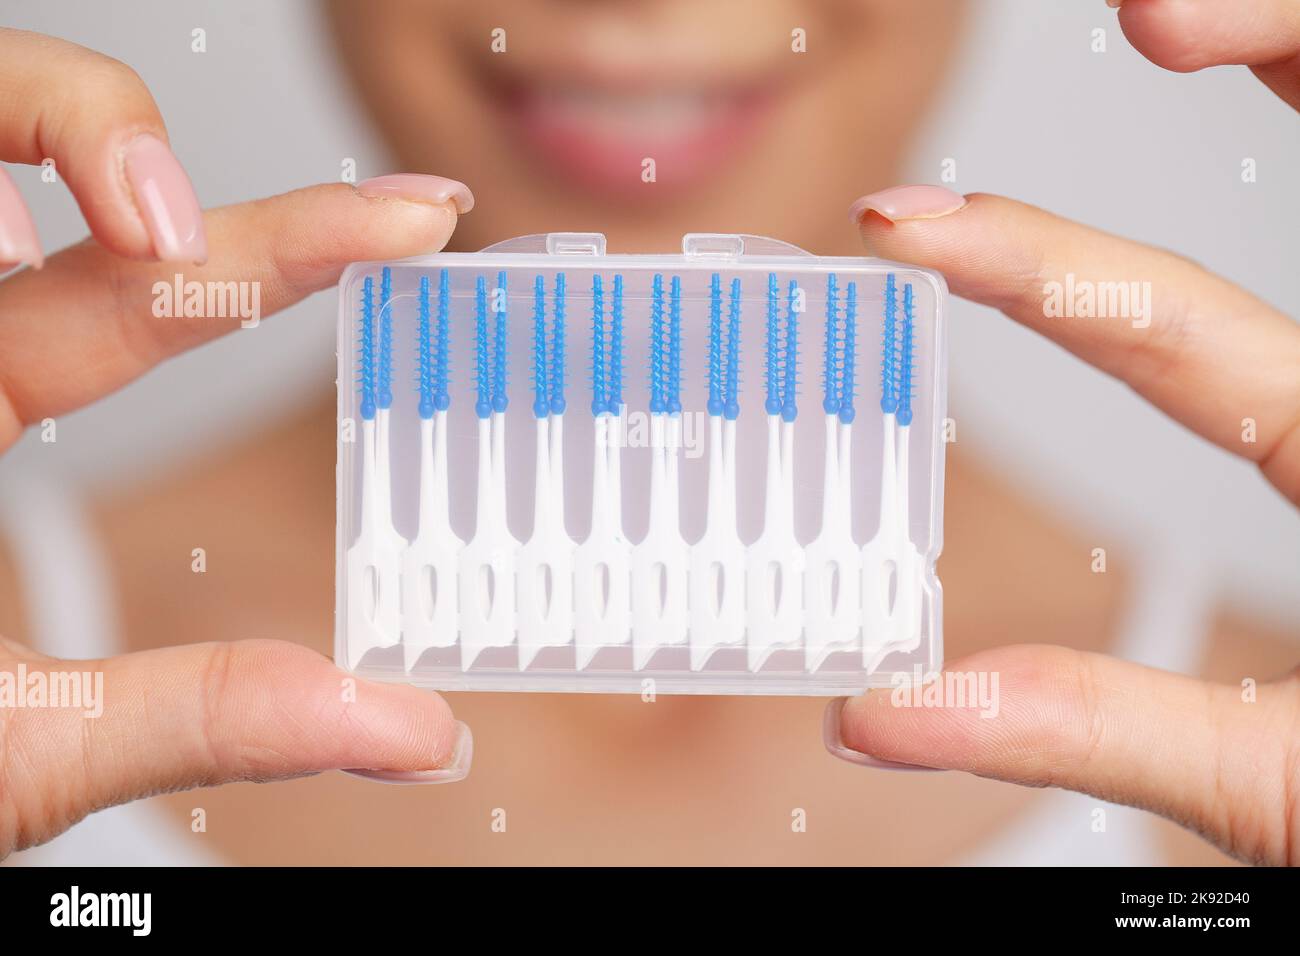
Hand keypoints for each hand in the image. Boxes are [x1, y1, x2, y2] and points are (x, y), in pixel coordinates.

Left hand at [0, 28, 473, 858]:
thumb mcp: (21, 742)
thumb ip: (209, 717)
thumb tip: (403, 728)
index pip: (153, 293)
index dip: (300, 239)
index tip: (409, 221)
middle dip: (97, 128)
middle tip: (187, 209)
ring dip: (47, 141)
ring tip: (140, 204)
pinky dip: (21, 202)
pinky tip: (64, 240)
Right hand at [829, 0, 1299, 865]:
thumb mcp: (1286, 786)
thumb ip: (1096, 727)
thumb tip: (893, 712)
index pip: (1166, 327)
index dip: (1024, 264)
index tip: (907, 224)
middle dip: (1269, 46)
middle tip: (1155, 7)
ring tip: (1196, 19)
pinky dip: (1298, 178)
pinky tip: (1288, 98)